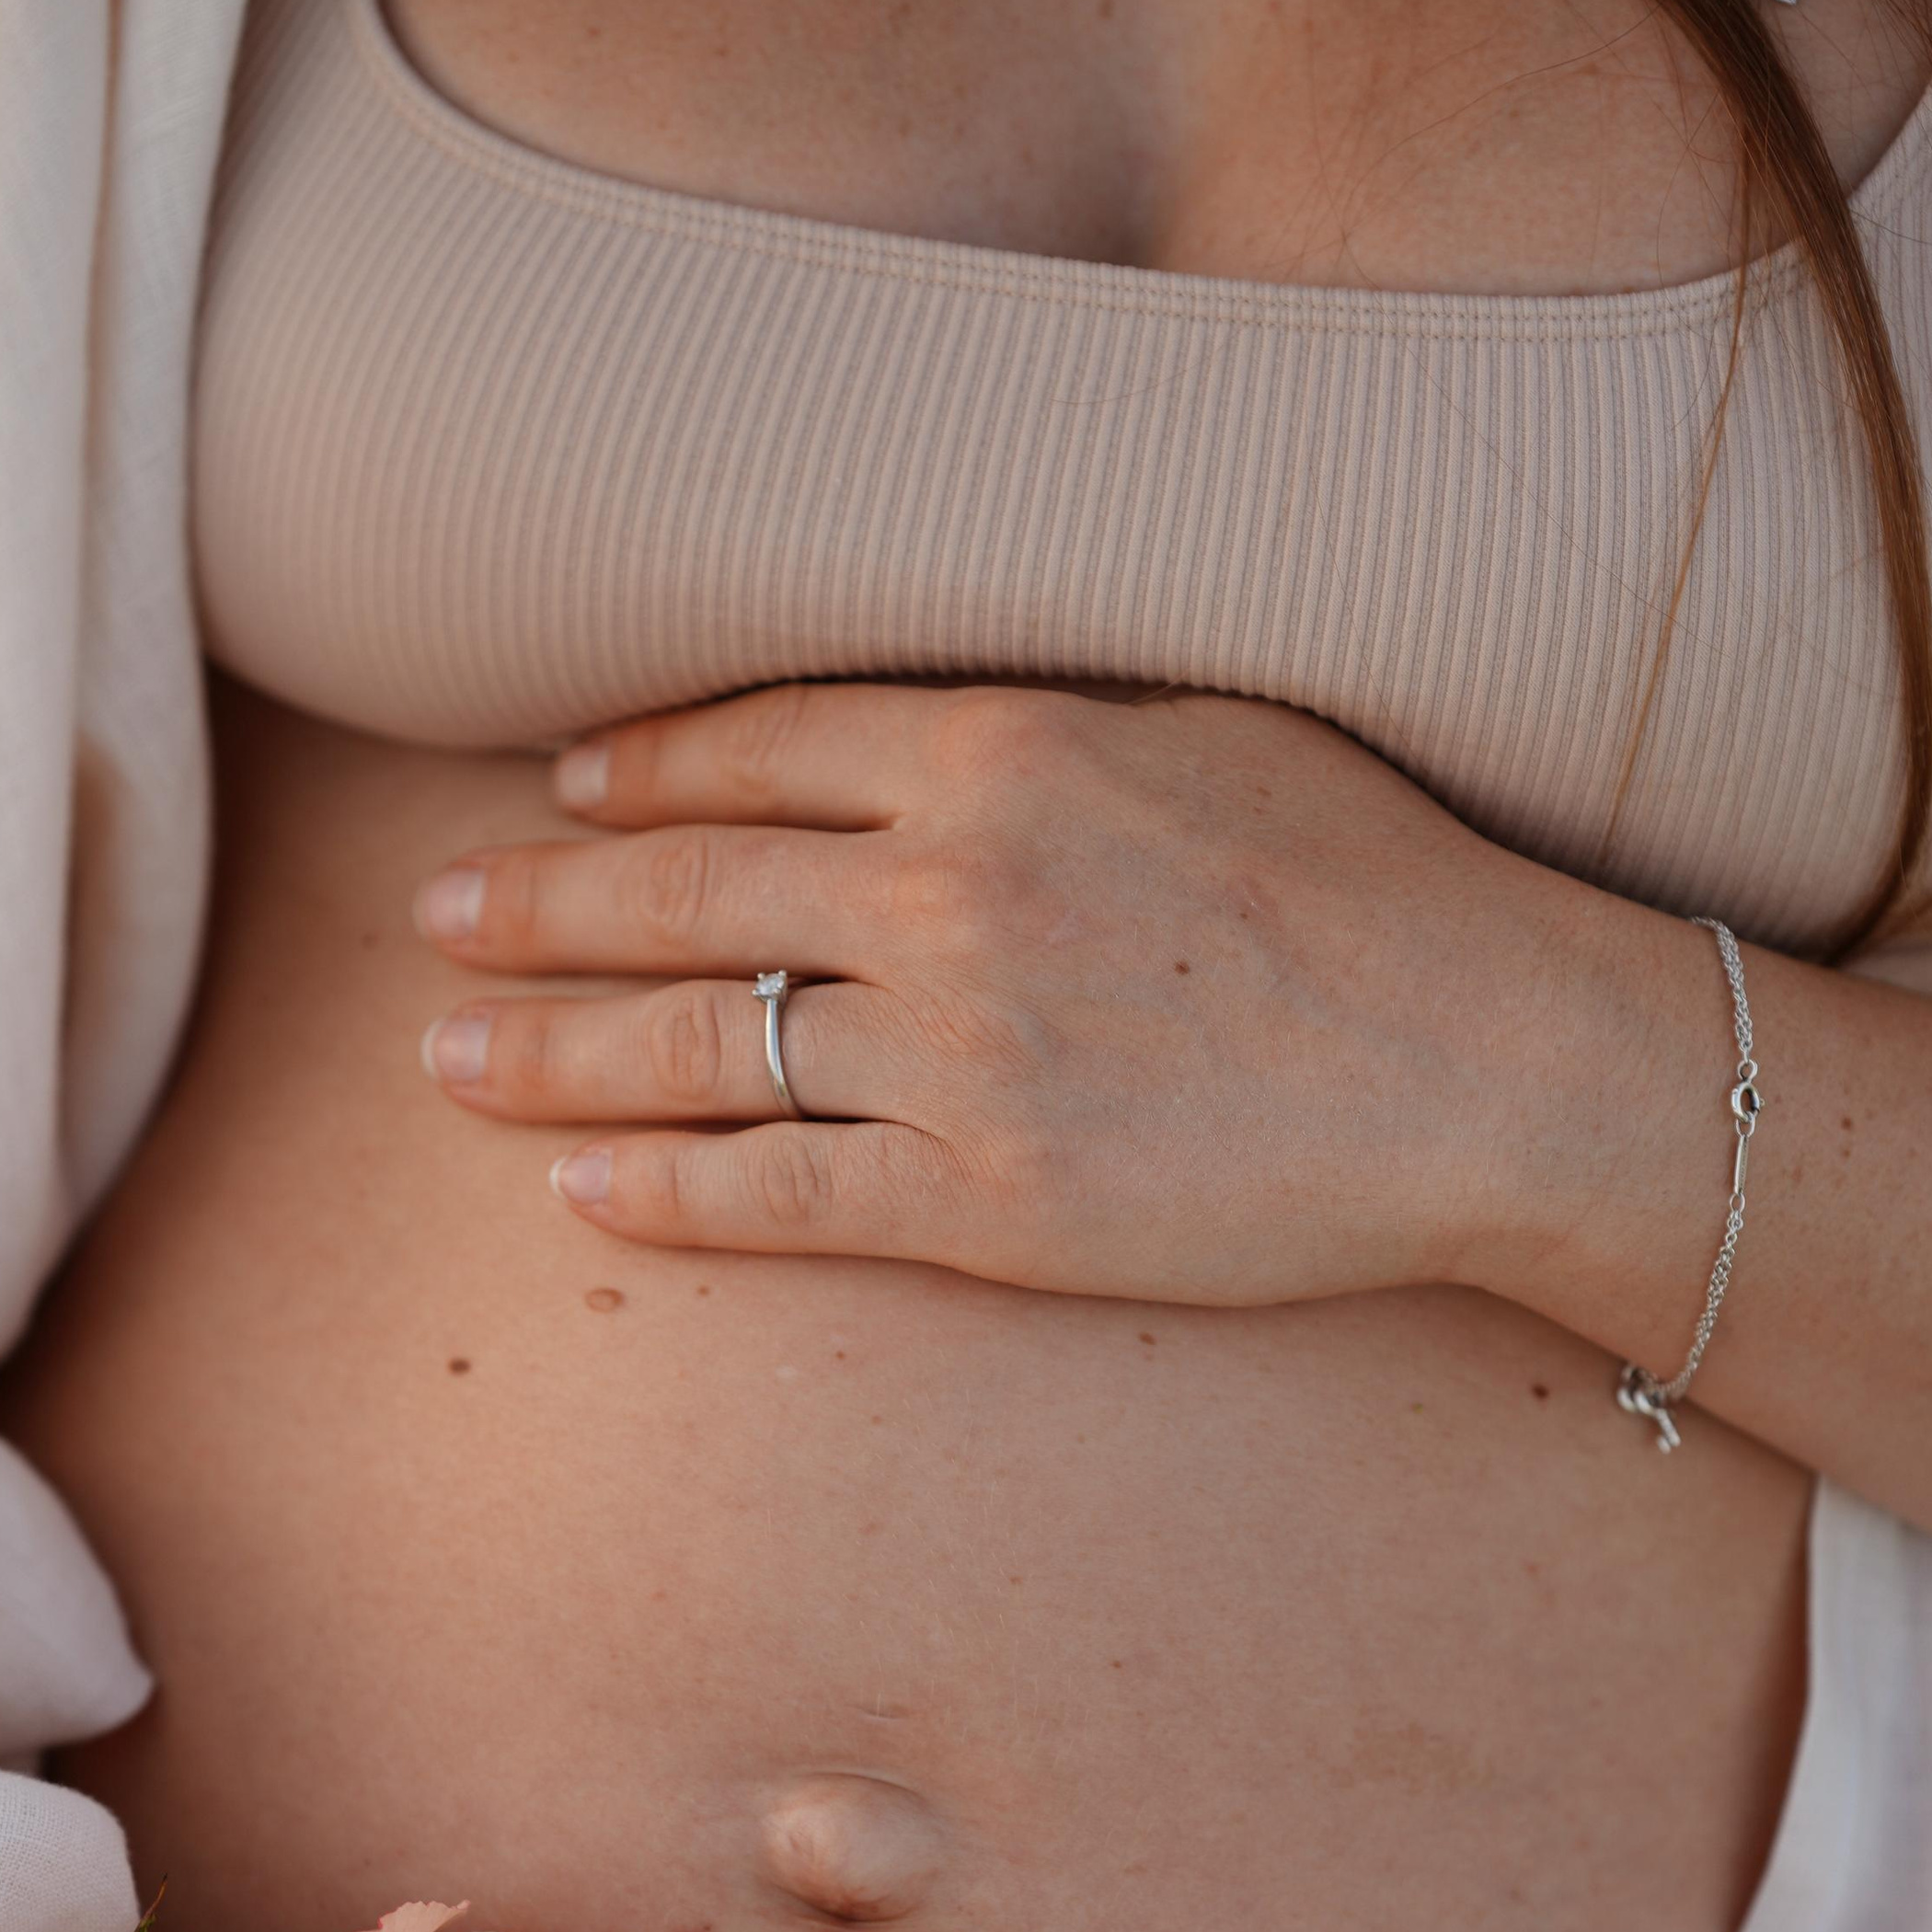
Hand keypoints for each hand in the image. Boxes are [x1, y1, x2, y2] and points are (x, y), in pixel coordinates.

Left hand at [413, 681, 1573, 1304]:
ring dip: (552, 1052)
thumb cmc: (1384, 887)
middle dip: (538, 905)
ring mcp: (960, 1055)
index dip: (639, 772)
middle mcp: (949, 891)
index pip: (760, 749)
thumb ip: (1048, 727)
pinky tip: (580, 1195)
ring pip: (699, 1048)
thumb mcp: (1213, 732)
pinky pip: (781, 1193)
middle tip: (438, 914)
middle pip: (685, 893)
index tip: (561, 790)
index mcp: (1003, 752)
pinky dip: (666, 1195)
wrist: (1493, 1063)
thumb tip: (935, 731)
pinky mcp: (988, 1204)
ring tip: (450, 1059)